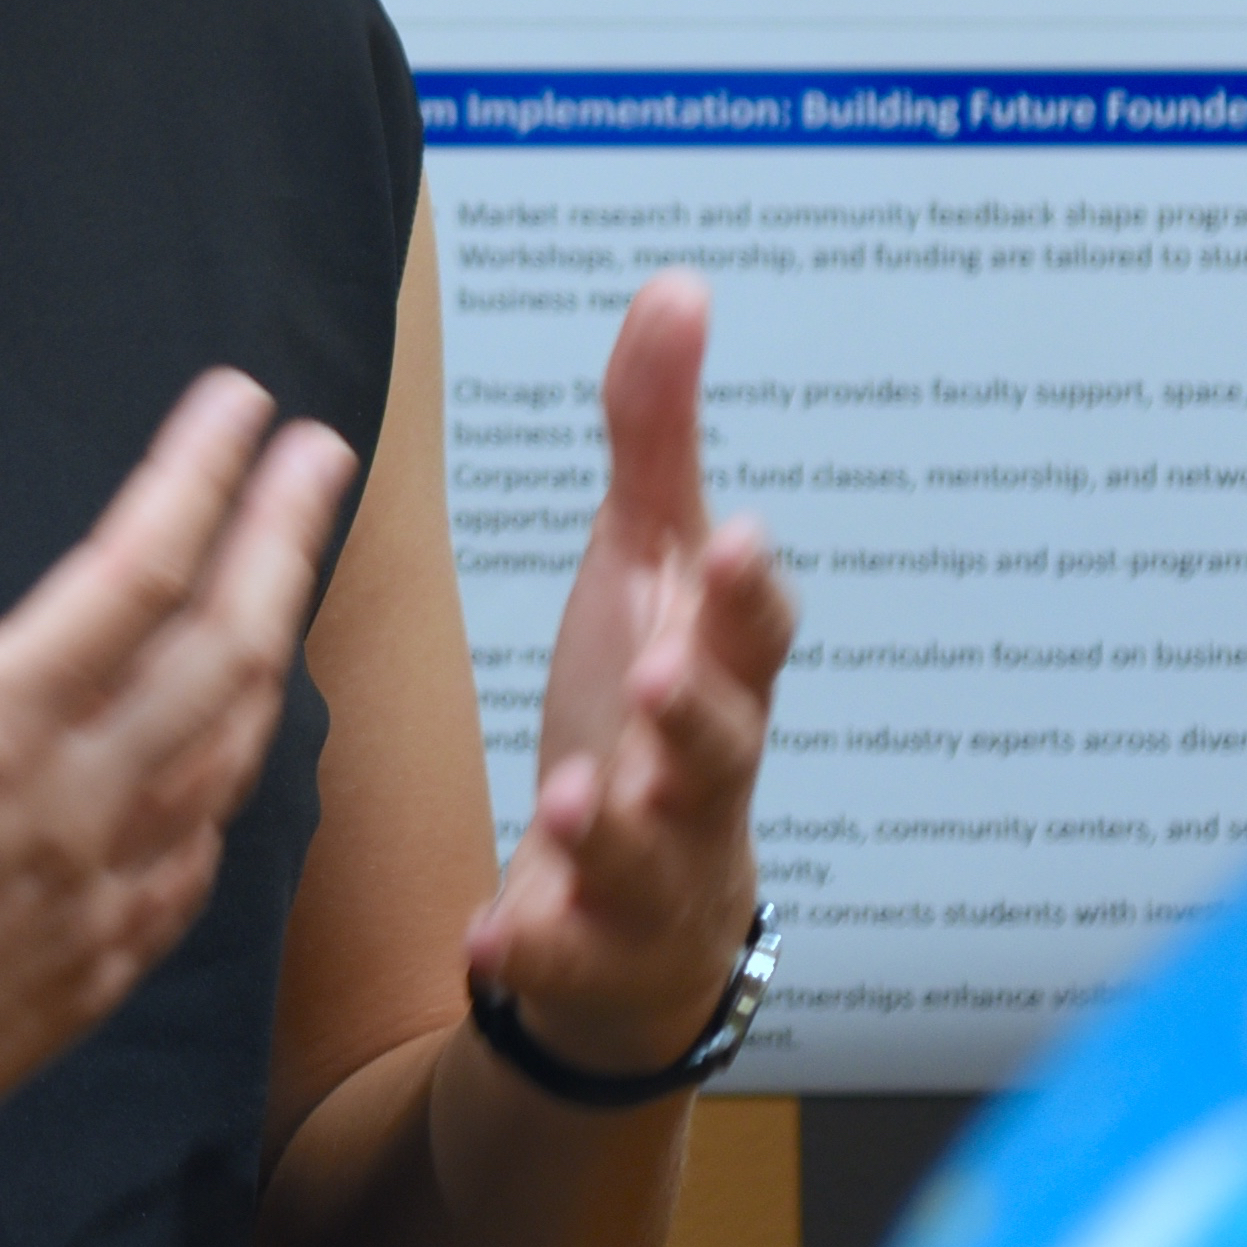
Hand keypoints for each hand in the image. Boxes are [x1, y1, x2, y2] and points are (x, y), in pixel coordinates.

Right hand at [0, 375, 354, 1246]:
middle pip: (222, 650)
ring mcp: (93, 907)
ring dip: (270, 648)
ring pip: (229, 756)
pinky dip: (231, 780)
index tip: (242, 402)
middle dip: (280, 537)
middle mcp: (65, 817)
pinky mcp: (90, 981)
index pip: (131, 573)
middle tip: (319, 453)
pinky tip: (230, 749)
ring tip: (284, 574)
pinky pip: (197, 860)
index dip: (197, 475)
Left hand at [462, 273, 797, 1078]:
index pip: (754, 629)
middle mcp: (703, 776)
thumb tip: (676, 286)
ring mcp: (655, 875)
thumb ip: (654, 436)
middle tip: (659, 676)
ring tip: (579, 801)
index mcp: (714, 672)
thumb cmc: (647, 715)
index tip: (732, 537)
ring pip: (652, 860)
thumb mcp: (642, 569)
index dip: (746, 589)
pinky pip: (568, 959)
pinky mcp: (594, 954)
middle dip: (696, 712)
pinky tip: (493, 938)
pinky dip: (535, 950)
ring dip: (618, 833)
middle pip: (721, 746)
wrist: (637, 918)